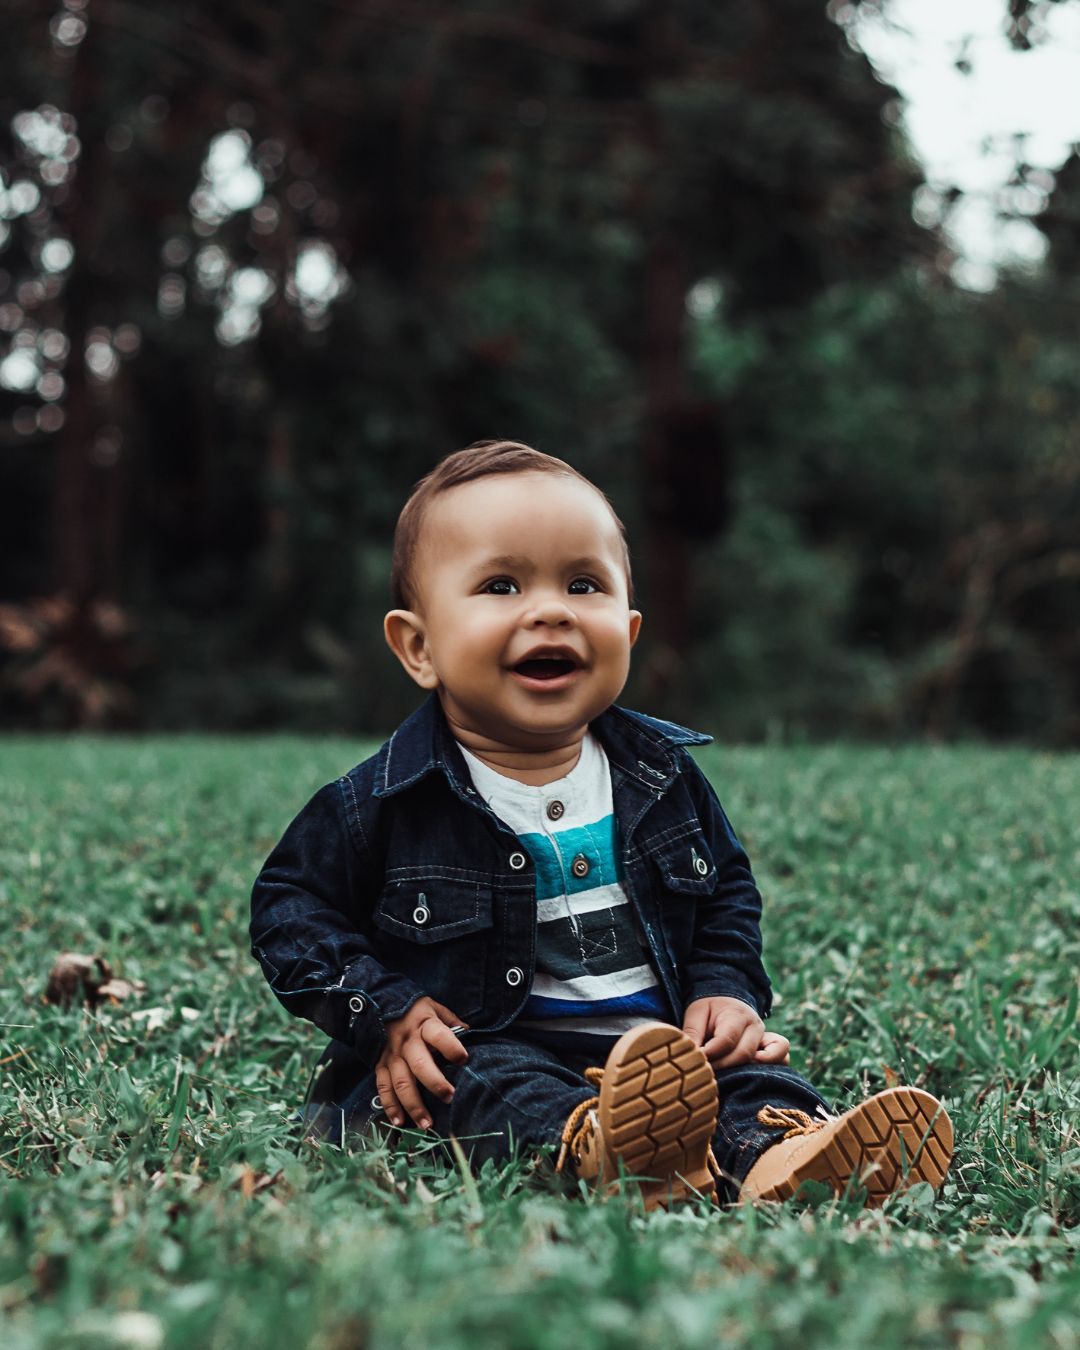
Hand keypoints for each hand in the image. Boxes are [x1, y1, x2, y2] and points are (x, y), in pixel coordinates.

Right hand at [375, 997, 469, 1129]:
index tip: (464, 1059)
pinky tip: (399, 1122)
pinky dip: (390, 1107)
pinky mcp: (380, 1066)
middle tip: (449, 1098)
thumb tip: (470, 1032)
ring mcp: (392, 1056)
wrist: (382, 1005)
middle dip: (435, 1084)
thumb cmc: (417, 1011)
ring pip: (401, 1083)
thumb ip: (451, 1021)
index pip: (439, 1035)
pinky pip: (384, 1088)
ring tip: (427, 1124)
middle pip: (420, 1065)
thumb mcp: (435, 1008)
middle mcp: (407, 1042)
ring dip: (414, 1105)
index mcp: (424, 1025)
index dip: (452, 1047)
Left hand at [683, 996, 787, 1067]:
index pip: (726, 1040)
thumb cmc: (710, 1009)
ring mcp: (766, 1037)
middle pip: (744, 1054)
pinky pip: (783, 1058)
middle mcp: (756, 1026)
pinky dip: (771, 1068)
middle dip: (723, 1066)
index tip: (697, 1060)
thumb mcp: (696, 1013)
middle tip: (707, 1072)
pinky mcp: (773, 1046)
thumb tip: (689, 1056)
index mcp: (737, 1015)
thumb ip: (692, 1033)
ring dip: (747, 1070)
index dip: (710, 1054)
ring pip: (767, 1059)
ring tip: (729, 1074)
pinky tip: (749, 1074)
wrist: (727, 1000)